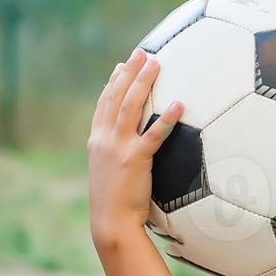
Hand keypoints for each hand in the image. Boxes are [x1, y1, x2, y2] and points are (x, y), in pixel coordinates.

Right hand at [87, 47, 182, 247]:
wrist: (111, 223)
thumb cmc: (115, 203)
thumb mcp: (111, 173)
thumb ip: (119, 155)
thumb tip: (135, 148)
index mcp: (97, 141)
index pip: (104, 105)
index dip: (113, 83)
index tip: (122, 65)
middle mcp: (104, 139)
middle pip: (117, 98)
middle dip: (129, 72)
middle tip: (142, 53)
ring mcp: (118, 147)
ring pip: (130, 107)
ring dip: (143, 83)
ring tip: (156, 64)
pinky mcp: (135, 159)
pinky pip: (154, 135)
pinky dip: (166, 118)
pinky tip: (178, 105)